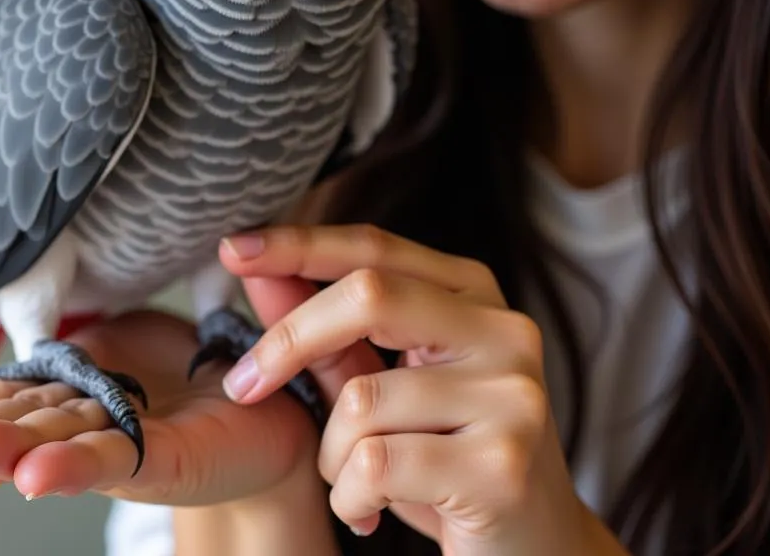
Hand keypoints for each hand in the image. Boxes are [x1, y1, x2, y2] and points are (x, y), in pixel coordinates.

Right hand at [0, 308, 323, 506]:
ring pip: (61, 445)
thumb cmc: (200, 374)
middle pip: (27, 424)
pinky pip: (120, 459)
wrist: (276, 413)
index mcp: (80, 389)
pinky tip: (37, 476)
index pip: (17, 396)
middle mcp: (95, 421)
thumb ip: (90, 326)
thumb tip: (30, 292)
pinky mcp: (171, 458)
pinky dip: (77, 467)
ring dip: (12, 453)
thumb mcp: (130, 336)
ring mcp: (129, 443)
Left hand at [218, 224, 616, 554]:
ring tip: (356, 480)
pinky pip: (374, 465)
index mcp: (474, 294)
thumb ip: (328, 330)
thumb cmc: (448, 457)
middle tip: (243, 385)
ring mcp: (510, 395)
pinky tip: (371, 511)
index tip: (233, 248)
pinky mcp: (502, 465)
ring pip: (361, 400)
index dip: (300, 243)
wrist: (536, 549)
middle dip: (288, 339)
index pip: (376, 248)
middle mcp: (503, 330)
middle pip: (367, 295)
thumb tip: (256, 272)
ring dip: (330, 455)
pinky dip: (349, 497)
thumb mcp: (387, 384)